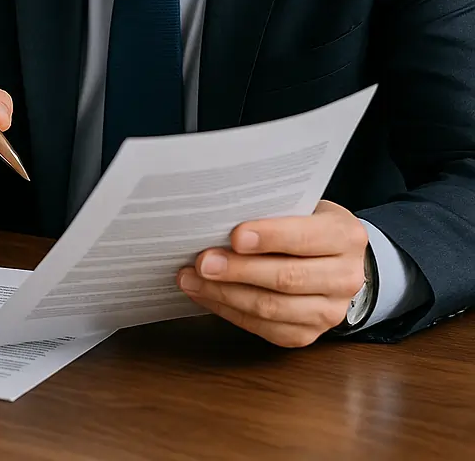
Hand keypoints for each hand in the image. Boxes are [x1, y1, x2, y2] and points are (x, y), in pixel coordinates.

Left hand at [176, 200, 368, 347]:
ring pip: (273, 308)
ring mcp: (330, 311)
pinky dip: (230, 312)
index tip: (235, 236)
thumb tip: (218, 215)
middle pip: (286, 278)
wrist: (334, 258)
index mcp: (345, 236)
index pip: (306, 238)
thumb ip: (271, 209)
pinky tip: (205, 295)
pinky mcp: (309, 334)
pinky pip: (265, 329)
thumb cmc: (305, 222)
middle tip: (202, 261)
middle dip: (238, 270)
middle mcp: (345, 277)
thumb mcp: (300, 204)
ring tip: (192, 278)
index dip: (270, 237)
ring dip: (225, 294)